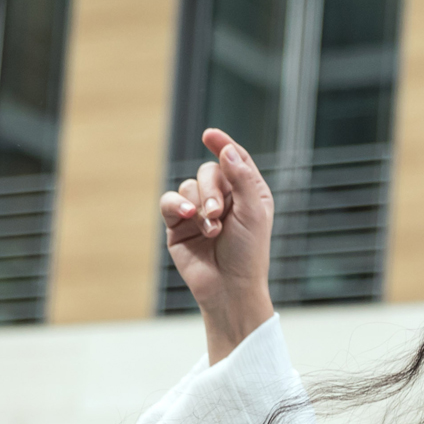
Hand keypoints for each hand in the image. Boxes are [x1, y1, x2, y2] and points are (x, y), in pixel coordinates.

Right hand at [160, 129, 277, 363]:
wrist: (229, 288)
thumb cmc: (249, 253)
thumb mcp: (253, 211)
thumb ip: (241, 178)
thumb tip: (227, 149)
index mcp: (247, 193)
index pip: (234, 159)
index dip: (223, 144)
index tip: (209, 135)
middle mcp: (223, 199)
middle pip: (209, 171)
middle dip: (212, 190)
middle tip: (218, 214)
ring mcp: (198, 212)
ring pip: (189, 186)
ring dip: (199, 204)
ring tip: (211, 229)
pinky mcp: (178, 226)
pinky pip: (170, 202)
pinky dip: (176, 205)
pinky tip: (186, 216)